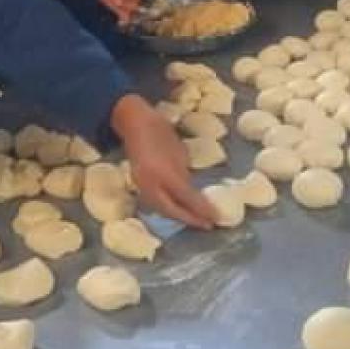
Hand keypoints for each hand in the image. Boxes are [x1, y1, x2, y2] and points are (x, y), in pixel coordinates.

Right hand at [110, 95, 215, 229]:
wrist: (134, 123)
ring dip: (178, 217)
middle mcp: (150, 184)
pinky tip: (178, 210)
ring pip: (162, 210)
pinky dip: (168, 210)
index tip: (216, 217)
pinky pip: (155, 203)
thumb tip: (193, 193)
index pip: (185, 197)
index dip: (201, 209)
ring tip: (194, 220)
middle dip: (190, 219)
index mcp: (163, 173)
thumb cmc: (160, 131)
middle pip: (171, 210)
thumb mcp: (179, 152)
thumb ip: (184, 175)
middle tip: (207, 224)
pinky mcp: (139, 185)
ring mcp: (142, 186)